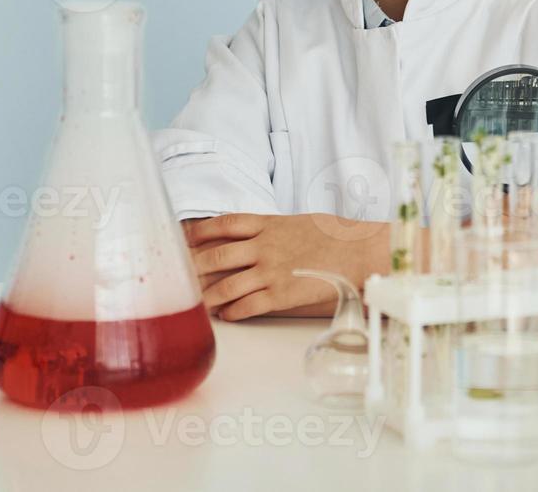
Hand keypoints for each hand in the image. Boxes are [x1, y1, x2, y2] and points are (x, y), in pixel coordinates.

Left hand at [183, 213, 386, 320]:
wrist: (359, 252)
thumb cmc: (335, 236)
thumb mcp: (299, 222)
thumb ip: (273, 228)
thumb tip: (255, 235)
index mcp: (268, 224)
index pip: (224, 224)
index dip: (200, 232)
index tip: (184, 238)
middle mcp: (264, 246)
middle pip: (216, 256)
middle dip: (193, 267)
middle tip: (178, 275)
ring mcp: (270, 271)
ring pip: (226, 286)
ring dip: (207, 296)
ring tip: (197, 303)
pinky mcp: (280, 295)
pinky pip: (246, 306)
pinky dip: (232, 312)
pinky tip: (226, 315)